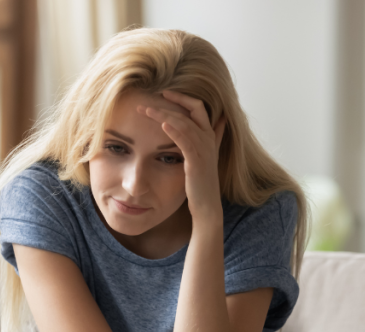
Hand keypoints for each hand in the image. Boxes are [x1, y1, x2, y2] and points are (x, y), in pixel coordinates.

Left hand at [137, 90, 226, 220]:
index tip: (163, 93)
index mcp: (209, 135)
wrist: (206, 205)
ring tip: (146, 110)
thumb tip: (221, 120)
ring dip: (163, 115)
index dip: (182, 98)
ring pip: (185, 124)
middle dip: (167, 104)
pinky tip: (163, 124)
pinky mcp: (196, 162)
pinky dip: (175, 131)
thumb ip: (213, 137)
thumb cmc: (201, 182)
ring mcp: (204, 150)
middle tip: (143, 104)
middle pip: (189, 112)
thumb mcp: (207, 156)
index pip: (198, 107)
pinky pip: (185, 141)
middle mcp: (208, 140)